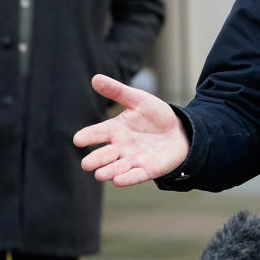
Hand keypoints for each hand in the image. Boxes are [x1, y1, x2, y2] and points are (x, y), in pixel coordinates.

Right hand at [73, 74, 189, 186]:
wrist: (180, 131)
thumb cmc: (156, 116)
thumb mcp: (139, 99)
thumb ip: (118, 91)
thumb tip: (95, 78)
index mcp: (114, 130)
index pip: (96, 134)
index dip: (87, 137)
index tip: (78, 139)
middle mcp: (120, 147)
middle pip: (102, 156)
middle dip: (95, 160)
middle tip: (87, 163)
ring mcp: (132, 159)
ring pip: (115, 169)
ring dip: (108, 172)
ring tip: (100, 174)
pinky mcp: (147, 169)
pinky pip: (135, 176)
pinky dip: (127, 179)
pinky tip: (118, 180)